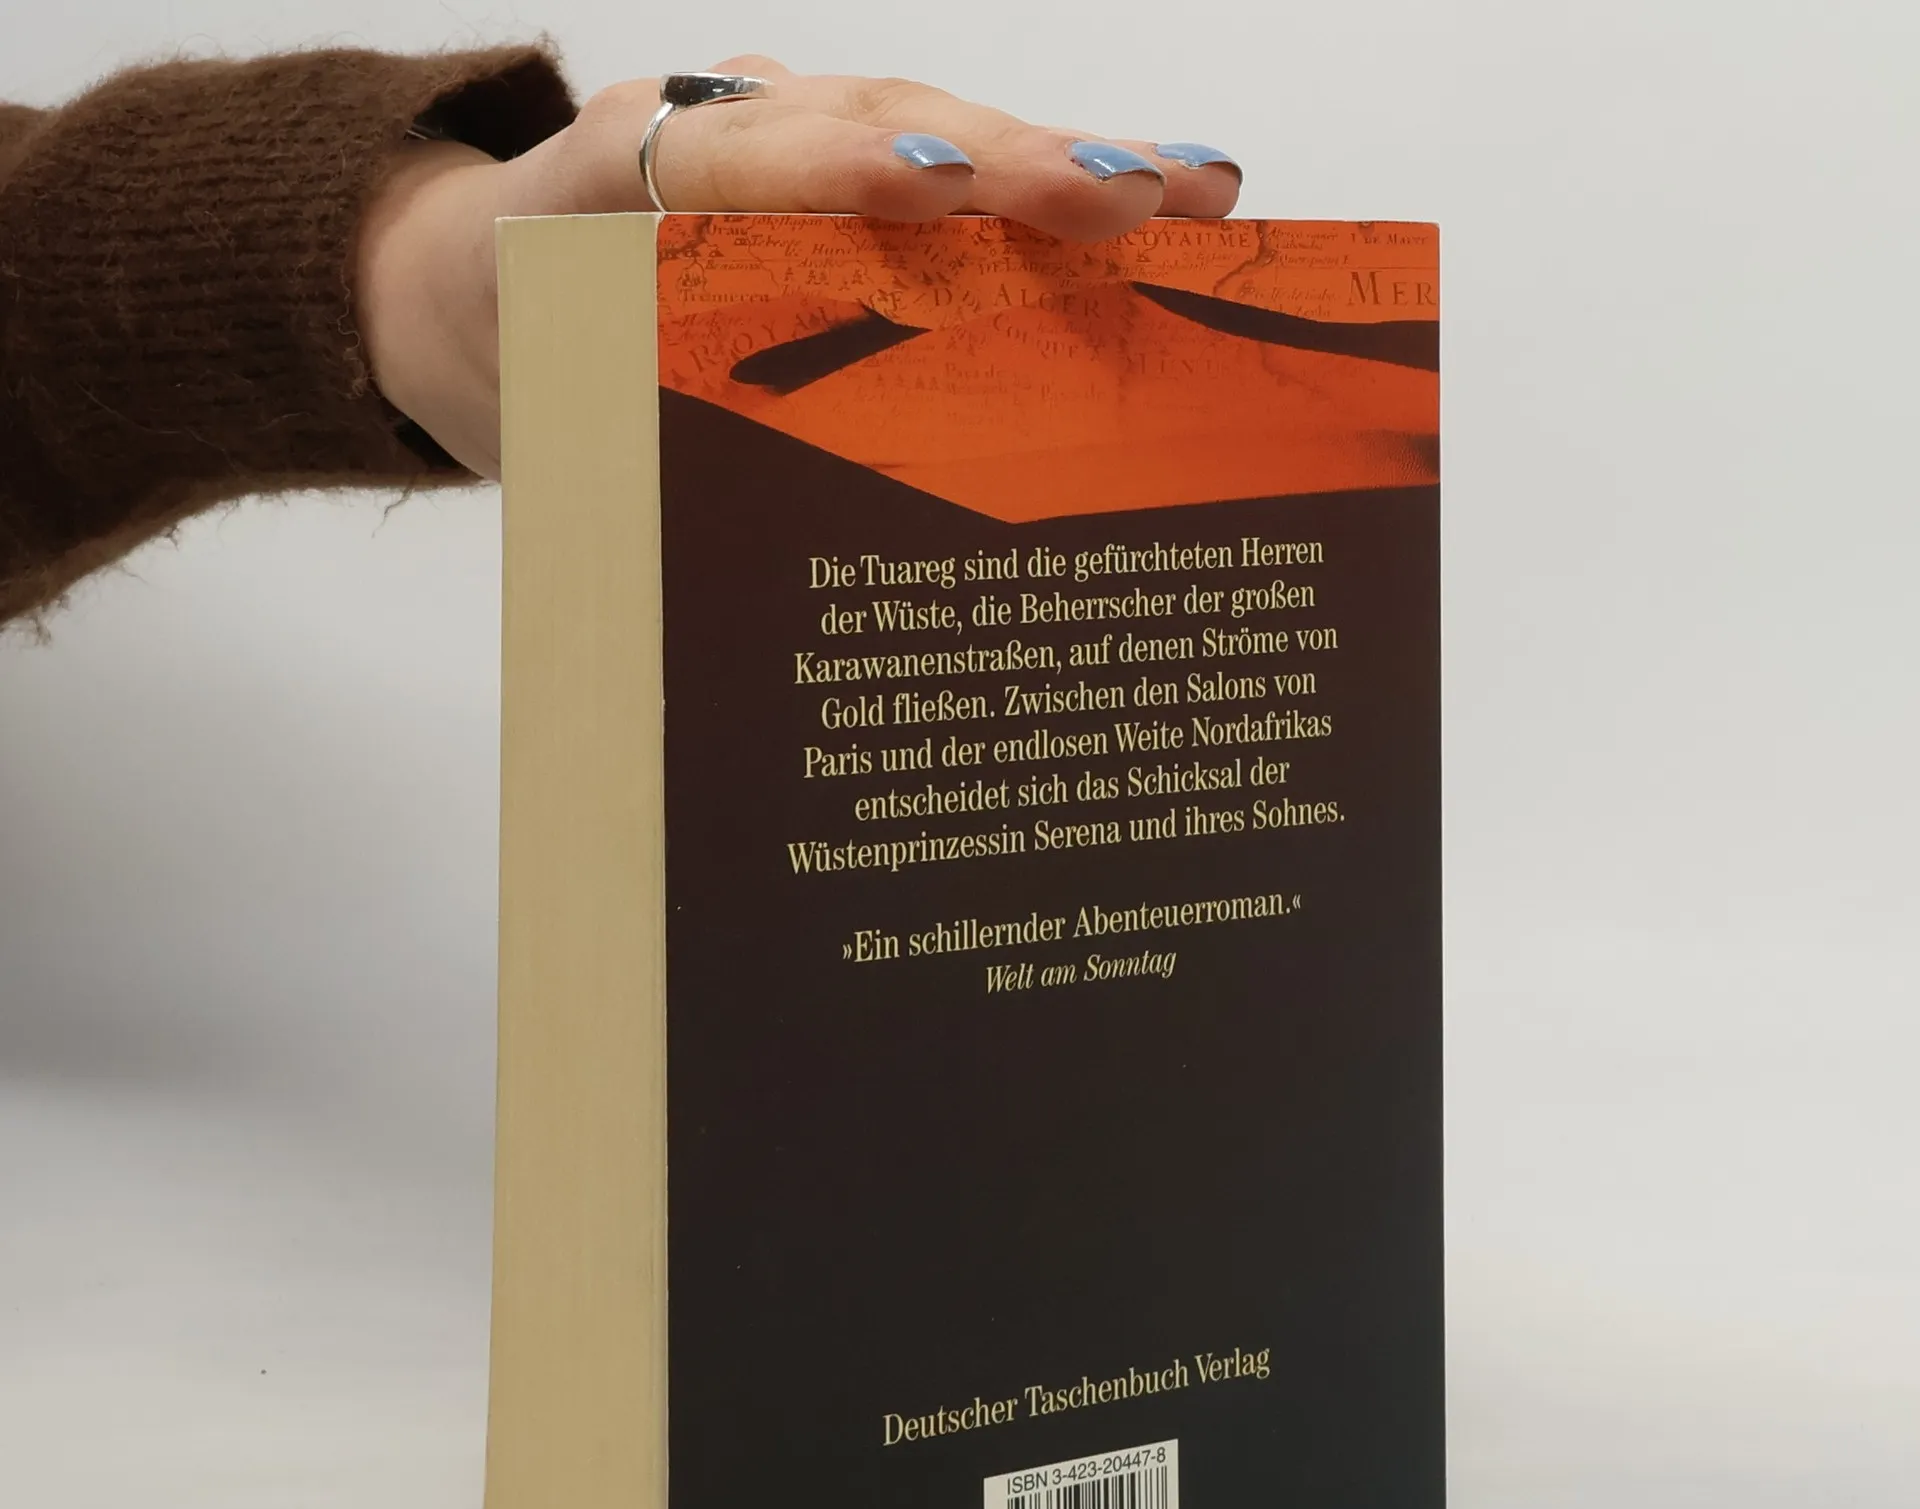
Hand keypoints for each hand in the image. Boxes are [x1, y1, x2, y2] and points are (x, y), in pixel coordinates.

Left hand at [355, 56, 1241, 477]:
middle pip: (863, 121)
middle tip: (1121, 195)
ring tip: (1187, 190)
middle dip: (997, 159)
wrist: (474, 295)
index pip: (720, 157)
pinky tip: (1163, 194)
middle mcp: (702, 131)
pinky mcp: (831, 158)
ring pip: (927, 125)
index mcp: (595, 189)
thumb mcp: (539, 424)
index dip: (828, 168)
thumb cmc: (519, 368)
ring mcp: (778, 128)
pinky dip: (1048, 181)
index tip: (930, 186)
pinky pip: (942, 162)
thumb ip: (614, 448)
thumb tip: (737, 567)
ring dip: (1058, 160)